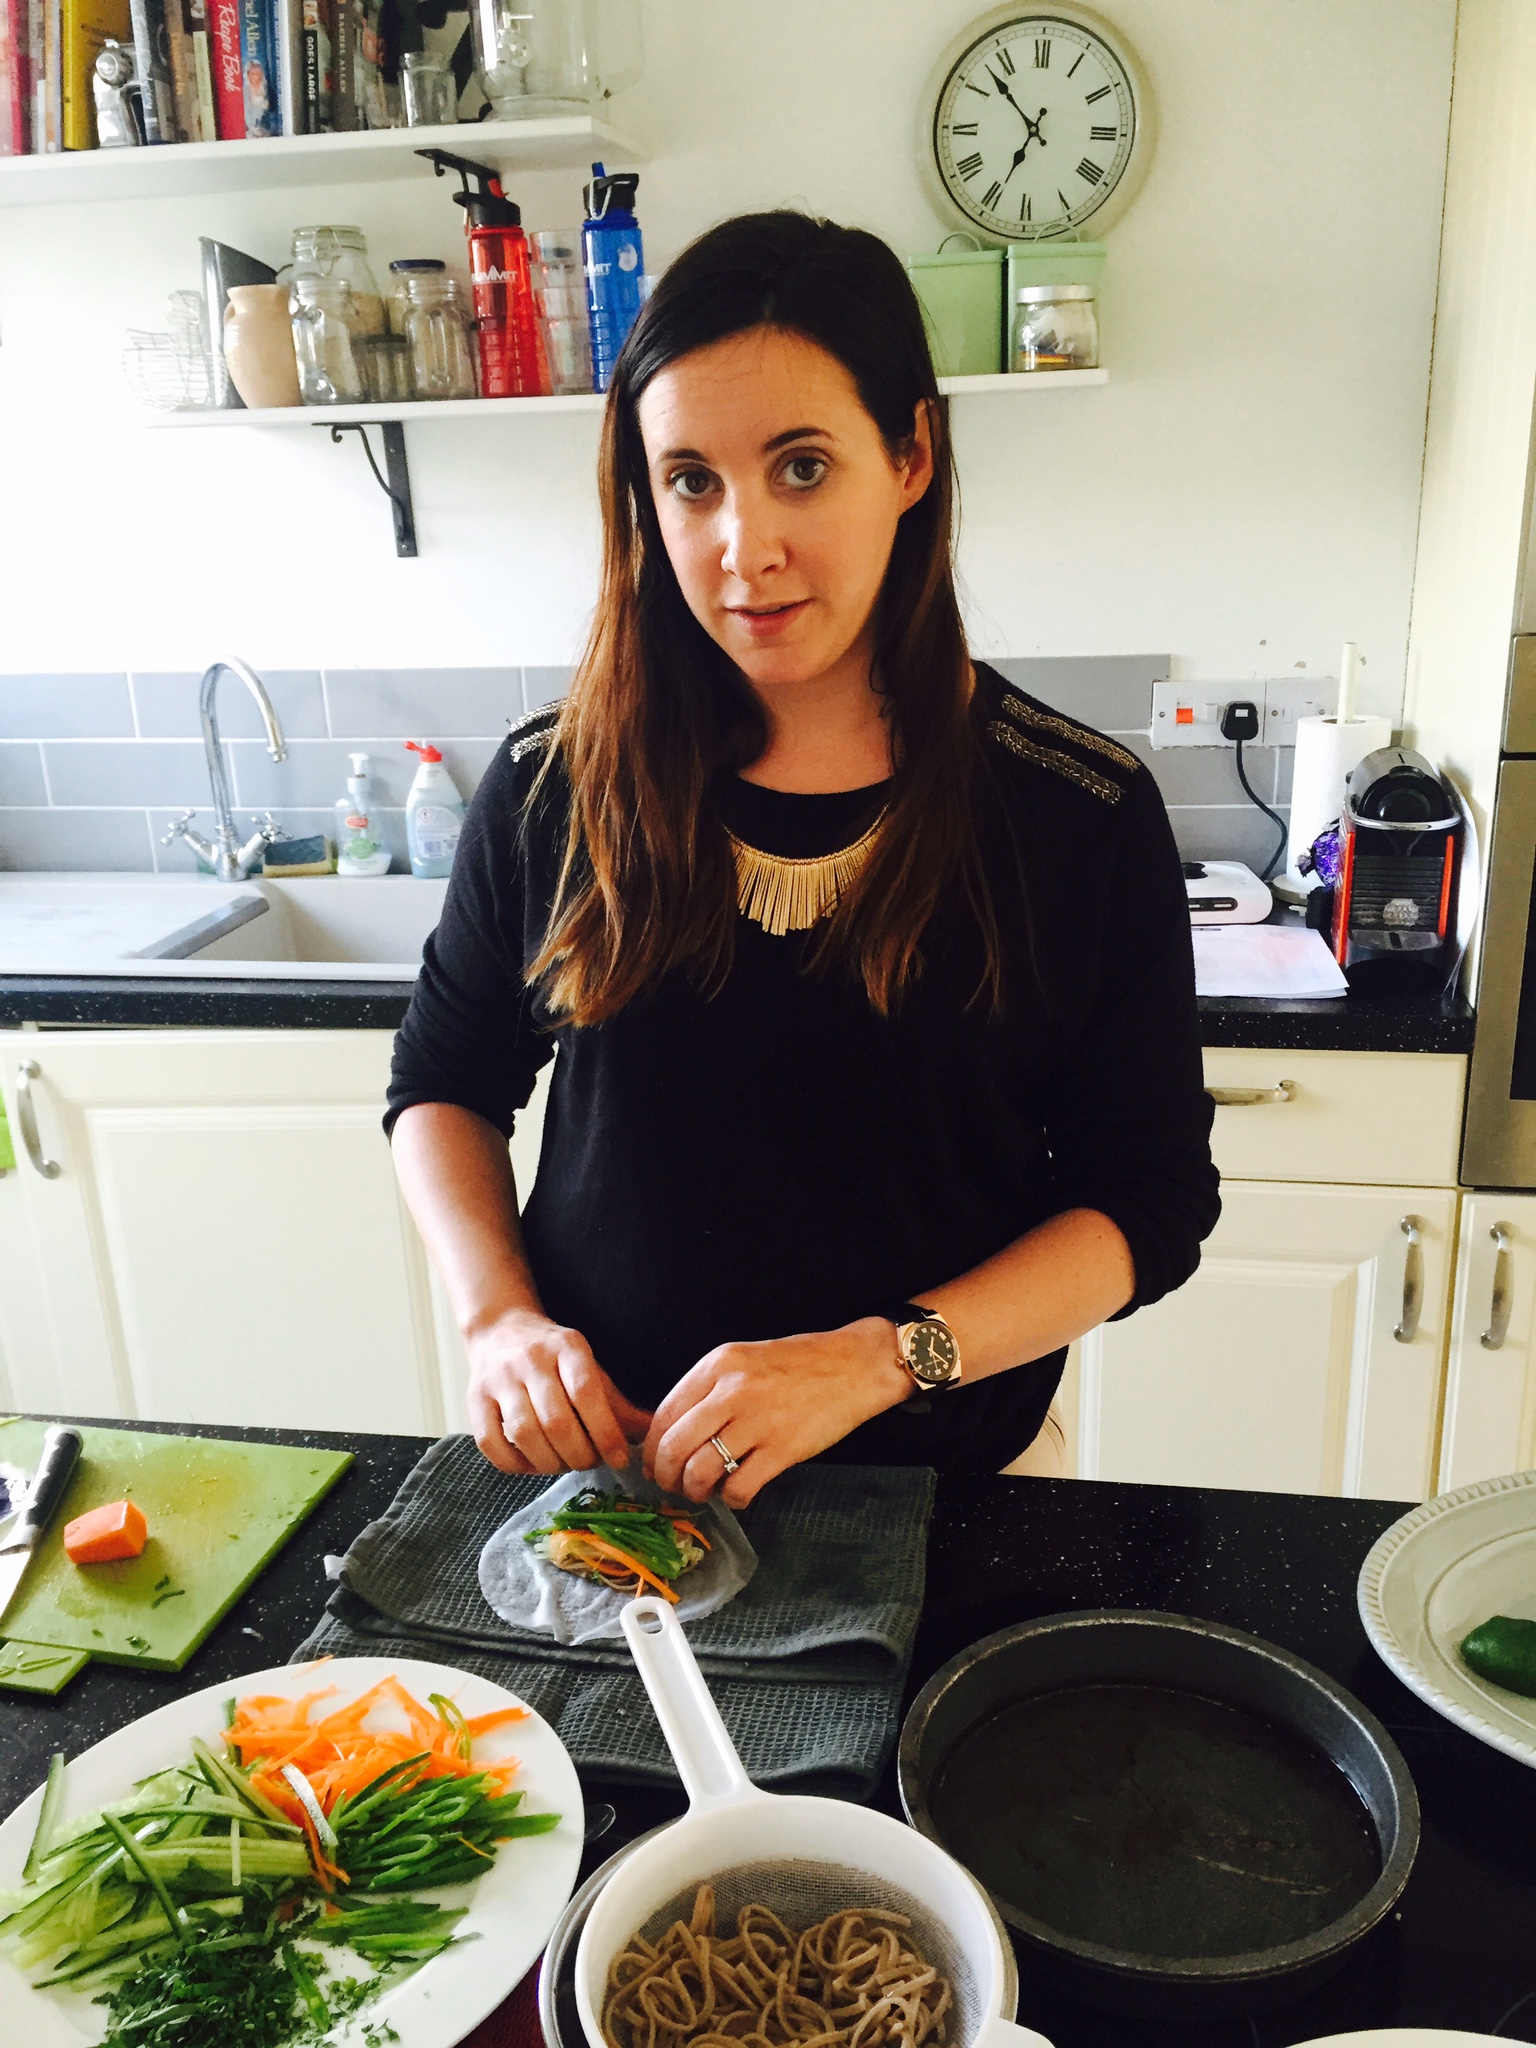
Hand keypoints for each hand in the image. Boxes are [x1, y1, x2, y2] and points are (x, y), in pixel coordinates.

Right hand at [467, 1307, 652, 1476]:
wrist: (501, 1330)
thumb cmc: (555, 1360)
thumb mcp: (591, 1370)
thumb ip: (619, 1405)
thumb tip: (657, 1434)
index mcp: (567, 1347)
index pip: (586, 1392)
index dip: (606, 1431)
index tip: (620, 1458)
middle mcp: (530, 1360)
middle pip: (556, 1419)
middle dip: (580, 1454)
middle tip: (591, 1462)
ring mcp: (498, 1379)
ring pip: (524, 1433)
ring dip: (550, 1462)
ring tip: (564, 1464)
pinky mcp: (474, 1400)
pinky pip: (490, 1444)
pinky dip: (516, 1464)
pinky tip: (534, 1464)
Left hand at [642, 1318, 911, 1507]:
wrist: (855, 1366)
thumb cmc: (800, 1365)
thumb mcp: (745, 1360)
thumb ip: (710, 1389)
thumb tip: (673, 1432)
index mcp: (718, 1365)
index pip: (663, 1414)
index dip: (651, 1448)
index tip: (653, 1464)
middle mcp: (732, 1390)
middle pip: (673, 1446)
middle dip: (664, 1476)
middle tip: (672, 1486)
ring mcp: (758, 1420)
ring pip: (700, 1470)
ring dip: (694, 1491)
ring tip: (702, 1492)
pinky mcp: (783, 1449)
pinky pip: (739, 1487)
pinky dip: (731, 1500)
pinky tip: (737, 1494)